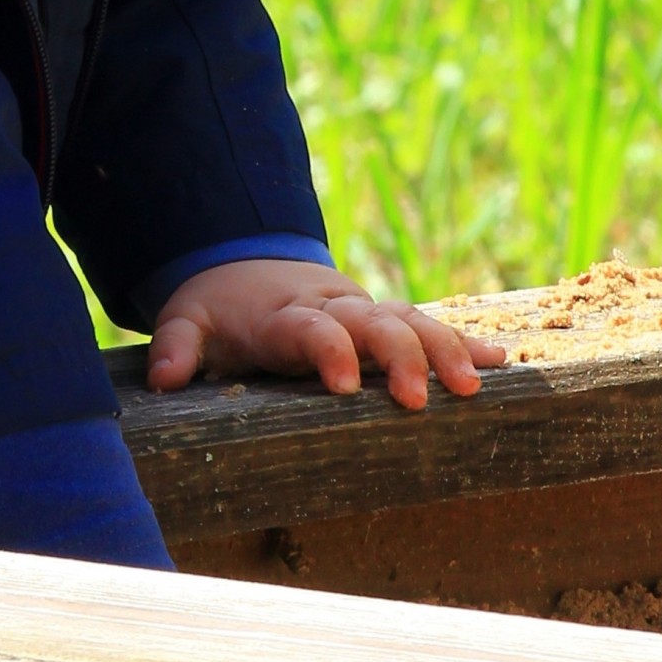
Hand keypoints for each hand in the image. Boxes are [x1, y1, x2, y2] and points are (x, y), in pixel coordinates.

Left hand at [146, 258, 506, 411]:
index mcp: (284, 312)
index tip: (342, 387)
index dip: (328, 352)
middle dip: (400, 358)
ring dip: (443, 351)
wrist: (244, 260)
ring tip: (472, 387)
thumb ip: (177, 346)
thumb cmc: (218, 307)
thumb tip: (163, 379)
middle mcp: (332, 306)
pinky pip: (428, 326)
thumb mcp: (186, 320)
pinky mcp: (383, 319)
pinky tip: (499, 362)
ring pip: (411, 322)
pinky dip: (462, 342)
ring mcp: (363, 310)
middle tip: (417, 401)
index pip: (311, 328)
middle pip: (374, 324)